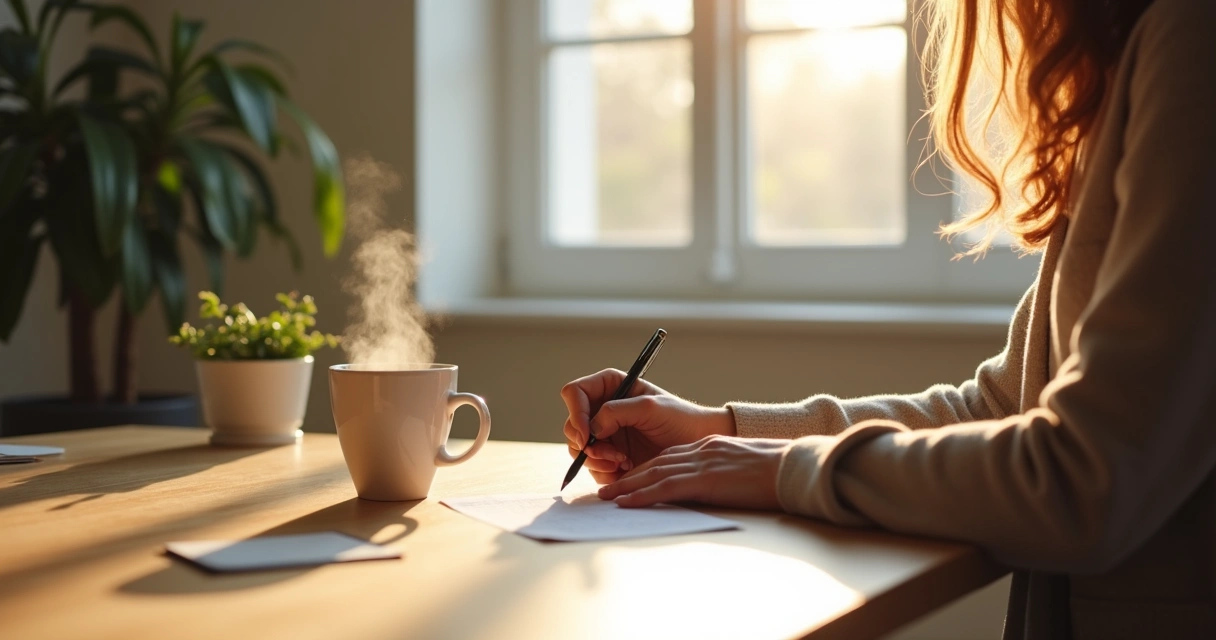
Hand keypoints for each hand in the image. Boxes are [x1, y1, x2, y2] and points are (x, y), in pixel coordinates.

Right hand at [561, 369, 735, 483]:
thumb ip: (616, 411)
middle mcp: (601, 410)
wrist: (697, 445)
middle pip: (571, 425)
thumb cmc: (679, 418)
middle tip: (611, 455)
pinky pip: (591, 468)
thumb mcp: (649, 407)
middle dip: (587, 444)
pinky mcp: (609, 457)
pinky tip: (627, 469)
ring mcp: (604, 434)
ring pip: (578, 449)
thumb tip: (590, 428)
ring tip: (624, 462)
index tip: (588, 435)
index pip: (574, 393)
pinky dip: (604, 473)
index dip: (576, 413)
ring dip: (597, 460)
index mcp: (609, 387)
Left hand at [596, 435, 786, 509]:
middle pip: (655, 463)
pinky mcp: (706, 479)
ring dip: (626, 486)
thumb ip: (723, 471)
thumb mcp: (744, 465)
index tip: (628, 478)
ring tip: (606, 498)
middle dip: (629, 476)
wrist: (796, 466)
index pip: (669, 457)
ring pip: (654, 474)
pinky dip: (642, 495)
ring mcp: (702, 463)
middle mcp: (701, 450)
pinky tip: (625, 503)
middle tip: (606, 489)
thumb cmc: (779, 470)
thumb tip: (715, 485)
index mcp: (709, 446)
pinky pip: (666, 488)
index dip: (645, 468)